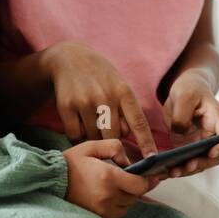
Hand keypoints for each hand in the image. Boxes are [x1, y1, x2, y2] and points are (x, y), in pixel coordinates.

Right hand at [44, 41, 160, 158]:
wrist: (68, 57)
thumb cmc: (99, 75)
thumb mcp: (118, 84)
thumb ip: (125, 109)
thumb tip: (127, 135)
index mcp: (123, 91)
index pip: (138, 122)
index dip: (146, 143)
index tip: (152, 160)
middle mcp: (105, 96)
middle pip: (114, 136)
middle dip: (114, 145)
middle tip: (110, 144)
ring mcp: (84, 101)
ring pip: (94, 137)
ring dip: (94, 138)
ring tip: (91, 126)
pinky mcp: (66, 106)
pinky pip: (75, 135)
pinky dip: (77, 136)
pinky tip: (78, 125)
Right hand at [63, 139, 165, 217]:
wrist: (51, 181)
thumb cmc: (71, 162)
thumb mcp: (92, 146)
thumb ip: (114, 147)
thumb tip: (128, 161)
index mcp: (108, 177)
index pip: (139, 185)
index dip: (150, 181)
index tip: (154, 176)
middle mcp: (108, 196)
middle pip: (135, 196)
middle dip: (136, 186)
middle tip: (131, 177)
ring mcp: (102, 209)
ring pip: (128, 206)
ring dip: (128, 197)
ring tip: (119, 186)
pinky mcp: (98, 216)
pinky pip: (117, 214)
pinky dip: (119, 205)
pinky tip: (111, 195)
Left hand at [161, 71, 218, 177]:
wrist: (185, 90)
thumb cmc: (190, 89)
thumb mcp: (184, 96)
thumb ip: (182, 115)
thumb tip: (179, 135)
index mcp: (218, 120)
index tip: (211, 152)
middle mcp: (213, 135)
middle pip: (215, 157)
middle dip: (201, 164)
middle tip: (185, 167)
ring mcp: (202, 143)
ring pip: (200, 163)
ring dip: (187, 170)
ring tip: (171, 172)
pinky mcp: (190, 148)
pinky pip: (186, 162)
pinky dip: (177, 168)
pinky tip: (163, 171)